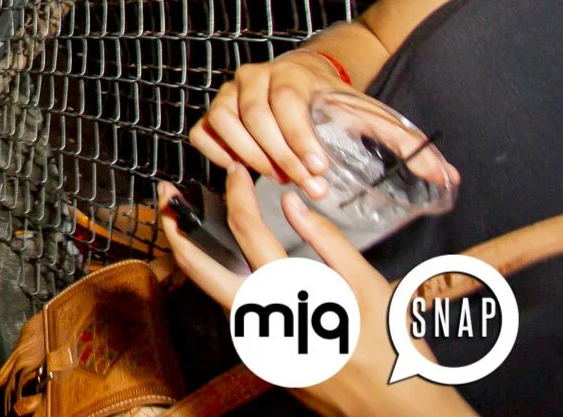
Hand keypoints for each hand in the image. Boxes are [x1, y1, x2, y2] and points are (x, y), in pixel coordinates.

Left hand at [160, 167, 469, 416]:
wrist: (396, 416)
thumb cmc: (394, 353)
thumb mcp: (370, 288)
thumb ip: (328, 242)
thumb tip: (292, 203)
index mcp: (288, 297)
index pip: (247, 232)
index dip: (236, 194)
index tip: (234, 171)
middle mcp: (260, 322)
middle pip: (197, 268)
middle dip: (175, 227)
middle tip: (166, 195)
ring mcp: (255, 344)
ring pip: (211, 292)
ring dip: (194, 254)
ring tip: (189, 220)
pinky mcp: (261, 358)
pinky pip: (234, 312)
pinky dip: (224, 280)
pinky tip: (232, 261)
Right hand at [192, 51, 387, 193]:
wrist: (306, 76)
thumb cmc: (334, 102)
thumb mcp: (370, 115)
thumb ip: (406, 144)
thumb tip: (447, 174)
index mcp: (292, 75)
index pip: (286, 103)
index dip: (298, 137)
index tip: (317, 167)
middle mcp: (254, 78)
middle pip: (255, 116)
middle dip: (281, 156)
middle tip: (306, 185)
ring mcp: (229, 94)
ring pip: (224, 122)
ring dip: (251, 156)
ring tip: (280, 178)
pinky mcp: (214, 111)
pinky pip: (204, 133)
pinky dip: (219, 154)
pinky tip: (245, 171)